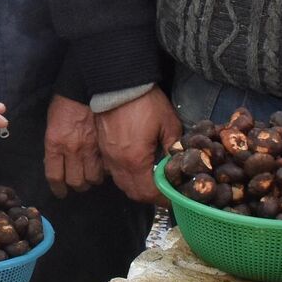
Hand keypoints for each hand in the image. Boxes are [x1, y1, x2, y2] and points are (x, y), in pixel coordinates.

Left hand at [43, 96, 105, 197]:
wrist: (87, 85)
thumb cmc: (67, 103)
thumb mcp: (53, 125)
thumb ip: (57, 146)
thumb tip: (62, 162)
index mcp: (54, 144)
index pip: (54, 176)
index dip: (59, 188)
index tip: (61, 192)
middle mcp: (71, 150)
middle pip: (76, 181)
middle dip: (78, 184)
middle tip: (81, 180)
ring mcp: (90, 148)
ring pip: (93, 178)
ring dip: (94, 178)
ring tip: (95, 174)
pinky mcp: (105, 145)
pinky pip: (106, 167)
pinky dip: (106, 171)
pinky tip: (106, 169)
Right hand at [93, 88, 182, 204]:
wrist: (118, 83)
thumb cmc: (145, 102)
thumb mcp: (169, 123)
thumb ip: (174, 147)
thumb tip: (177, 163)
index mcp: (135, 160)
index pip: (148, 193)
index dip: (163, 199)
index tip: (175, 198)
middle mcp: (118, 163)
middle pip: (133, 193)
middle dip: (151, 197)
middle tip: (166, 192)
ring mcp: (107, 156)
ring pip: (122, 184)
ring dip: (138, 188)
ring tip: (153, 182)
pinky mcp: (103, 149)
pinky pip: (114, 172)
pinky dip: (127, 177)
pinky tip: (138, 169)